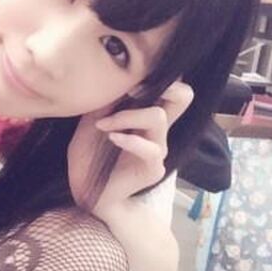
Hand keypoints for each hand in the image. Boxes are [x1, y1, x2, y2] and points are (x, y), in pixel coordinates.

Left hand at [87, 81, 193, 219]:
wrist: (87, 194)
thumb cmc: (87, 160)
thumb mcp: (88, 126)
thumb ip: (101, 106)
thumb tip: (109, 81)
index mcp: (144, 117)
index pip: (168, 88)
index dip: (158, 76)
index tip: (128, 78)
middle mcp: (156, 130)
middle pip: (184, 97)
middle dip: (168, 85)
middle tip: (134, 89)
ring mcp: (157, 149)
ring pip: (158, 118)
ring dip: (128, 116)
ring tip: (104, 125)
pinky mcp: (153, 168)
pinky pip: (151, 149)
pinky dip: (131, 140)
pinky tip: (112, 138)